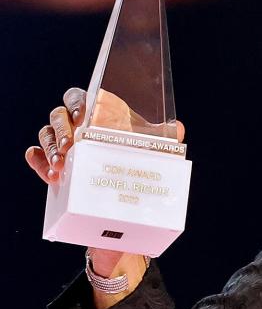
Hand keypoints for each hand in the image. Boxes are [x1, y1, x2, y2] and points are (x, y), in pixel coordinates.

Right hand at [26, 88, 184, 306]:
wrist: (124, 211)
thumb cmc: (136, 170)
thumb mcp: (151, 155)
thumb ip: (164, 141)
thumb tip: (178, 127)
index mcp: (97, 115)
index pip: (78, 98)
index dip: (76, 102)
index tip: (82, 117)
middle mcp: (76, 128)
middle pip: (58, 116)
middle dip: (62, 130)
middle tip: (70, 148)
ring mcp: (62, 148)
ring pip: (47, 136)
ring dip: (50, 148)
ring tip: (61, 167)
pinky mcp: (52, 168)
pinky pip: (36, 158)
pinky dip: (37, 161)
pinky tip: (45, 170)